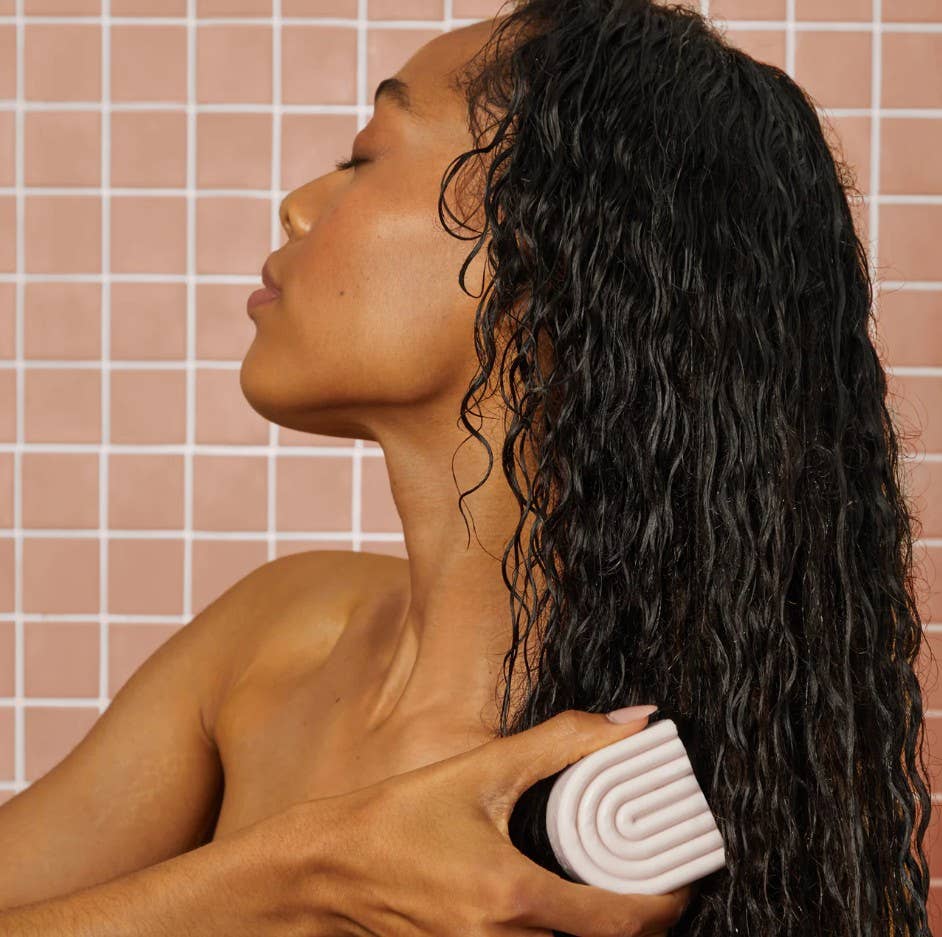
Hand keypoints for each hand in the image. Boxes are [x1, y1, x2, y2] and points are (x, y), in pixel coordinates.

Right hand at [273, 708, 694, 936]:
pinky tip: (563, 908)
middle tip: (659, 883)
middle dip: (645, 924)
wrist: (326, 872)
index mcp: (513, 897)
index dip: (669, 906)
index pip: (623, 924)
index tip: (686, 880)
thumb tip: (632, 722)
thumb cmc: (397, 819)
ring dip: (606, 933)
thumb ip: (561, 742)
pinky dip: (564, 936)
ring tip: (618, 893)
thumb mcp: (479, 770)